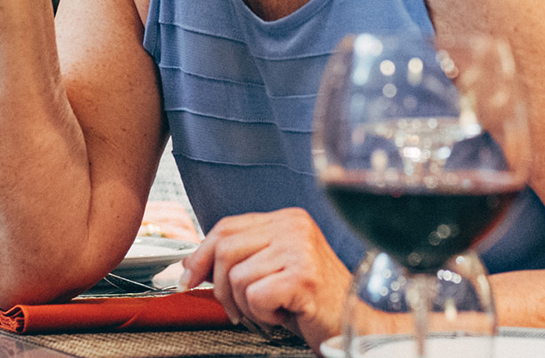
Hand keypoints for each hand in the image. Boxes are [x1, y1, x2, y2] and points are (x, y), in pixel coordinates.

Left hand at [178, 208, 351, 351]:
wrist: (359, 326)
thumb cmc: (313, 301)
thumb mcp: (273, 269)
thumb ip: (241, 258)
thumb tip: (191, 266)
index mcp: (285, 218)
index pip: (226, 227)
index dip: (199, 254)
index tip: (186, 278)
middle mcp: (292, 226)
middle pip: (225, 249)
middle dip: (218, 287)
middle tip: (236, 310)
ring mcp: (299, 248)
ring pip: (236, 277)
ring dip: (247, 306)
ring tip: (271, 311)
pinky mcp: (303, 276)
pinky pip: (255, 296)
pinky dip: (263, 314)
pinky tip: (283, 315)